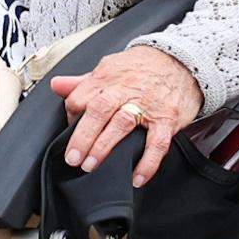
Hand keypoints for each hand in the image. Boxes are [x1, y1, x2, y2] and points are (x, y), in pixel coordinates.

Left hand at [52, 43, 203, 186]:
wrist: (182, 60)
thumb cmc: (143, 68)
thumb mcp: (111, 68)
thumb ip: (83, 81)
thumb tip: (56, 85)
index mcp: (107, 78)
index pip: (80, 97)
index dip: (70, 116)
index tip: (68, 132)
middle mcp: (125, 90)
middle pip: (98, 111)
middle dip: (82, 136)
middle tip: (73, 158)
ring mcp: (147, 105)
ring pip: (122, 124)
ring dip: (104, 147)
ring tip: (91, 166)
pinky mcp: (168, 119)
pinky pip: (157, 143)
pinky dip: (147, 163)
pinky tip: (136, 178)